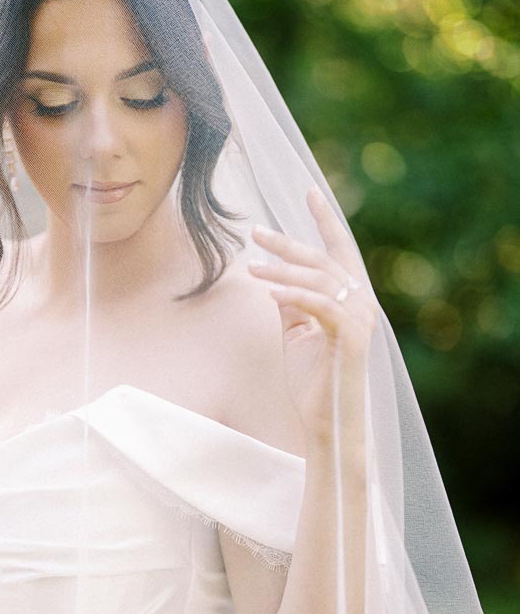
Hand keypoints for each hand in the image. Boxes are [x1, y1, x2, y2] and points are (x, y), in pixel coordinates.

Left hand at [247, 185, 377, 447]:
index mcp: (351, 299)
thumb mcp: (294, 334)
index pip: (338, 251)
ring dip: (282, 270)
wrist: (326, 423)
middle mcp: (362, 303)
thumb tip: (274, 279)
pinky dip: (293, 295)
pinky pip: (320, 305)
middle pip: (323, 260)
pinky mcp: (352, 337)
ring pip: (320, 279)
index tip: (308, 190)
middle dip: (288, 243)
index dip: (325, 219)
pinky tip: (268, 290)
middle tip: (255, 231)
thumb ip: (290, 304)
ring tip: (251, 267)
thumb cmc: (312, 382)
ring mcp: (361, 319)